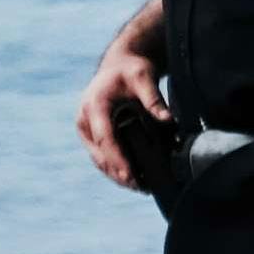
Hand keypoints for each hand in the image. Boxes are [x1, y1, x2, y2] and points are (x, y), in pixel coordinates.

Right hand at [74, 43, 176, 187]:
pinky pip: (102, 156)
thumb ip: (153, 98)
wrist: (119, 65)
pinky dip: (115, 168)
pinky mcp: (92, 134)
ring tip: (139, 188)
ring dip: (116, 175)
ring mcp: (86, 128)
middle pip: (100, 154)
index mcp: (95, 105)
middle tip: (140, 188)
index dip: (117, 159)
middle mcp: (85, 118)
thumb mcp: (144, 77)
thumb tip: (168, 119)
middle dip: (118, 173)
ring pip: (99, 159)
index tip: (130, 176)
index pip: (105, 138)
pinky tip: (133, 178)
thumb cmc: (132, 69)